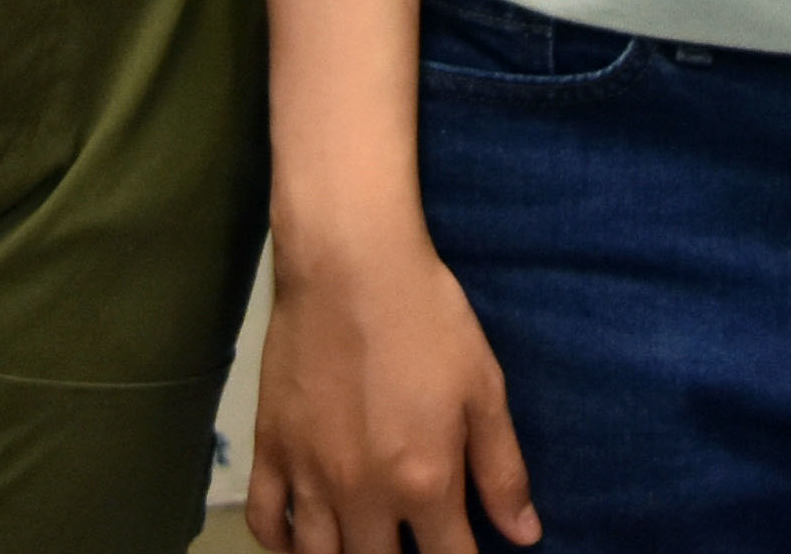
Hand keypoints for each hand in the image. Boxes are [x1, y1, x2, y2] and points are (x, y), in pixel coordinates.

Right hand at [246, 225, 532, 551]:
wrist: (349, 265)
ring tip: (363, 544)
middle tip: (410, 540)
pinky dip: (280, 542)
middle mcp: (363, 494)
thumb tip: (525, 535)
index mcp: (424, 482)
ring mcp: (309, 475)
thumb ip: (502, 469)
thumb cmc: (427, 319)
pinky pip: (264, 520)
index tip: (460, 551)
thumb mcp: (484, 388)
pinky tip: (303, 536)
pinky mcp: (270, 449)